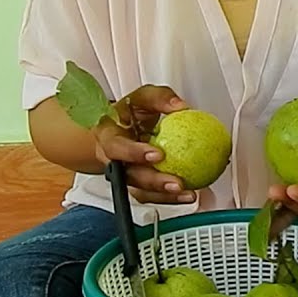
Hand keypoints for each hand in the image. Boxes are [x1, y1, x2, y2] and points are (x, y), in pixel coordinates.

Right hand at [94, 84, 193, 204]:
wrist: (120, 129)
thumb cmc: (129, 113)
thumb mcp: (142, 98)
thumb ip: (159, 98)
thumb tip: (180, 106)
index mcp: (108, 137)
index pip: (116, 147)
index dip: (133, 154)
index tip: (157, 154)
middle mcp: (113, 160)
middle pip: (129, 176)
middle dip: (153, 182)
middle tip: (177, 182)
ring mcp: (125, 176)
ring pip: (141, 191)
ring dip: (165, 196)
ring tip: (188, 193)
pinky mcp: (138, 186)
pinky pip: (153, 196)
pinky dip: (171, 198)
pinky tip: (189, 194)